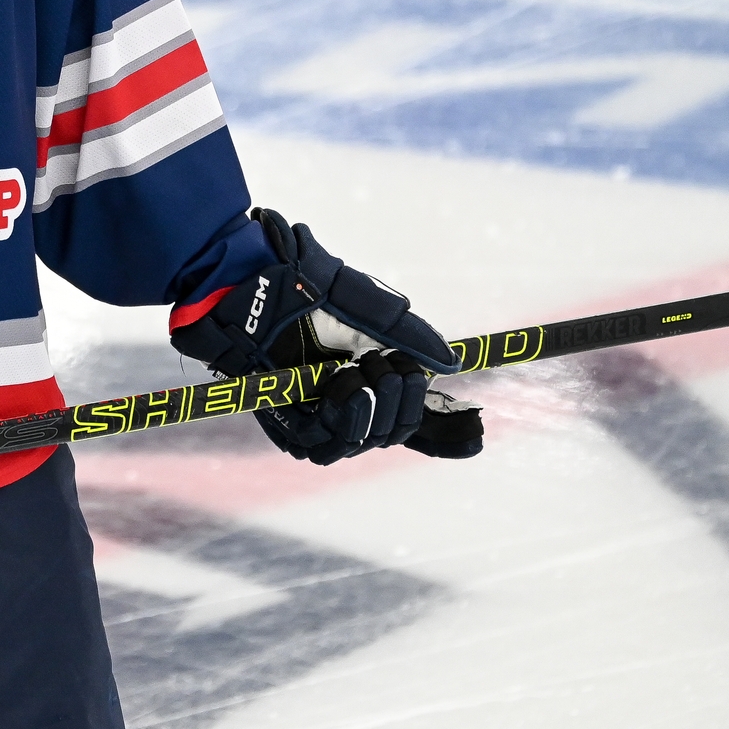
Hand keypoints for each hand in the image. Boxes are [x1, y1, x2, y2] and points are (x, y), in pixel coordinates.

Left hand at [170, 208, 482, 463]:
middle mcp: (345, 401)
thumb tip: (452, 364)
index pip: (410, 416)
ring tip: (364, 369)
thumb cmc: (305, 285)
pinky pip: (331, 445)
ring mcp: (316, 415)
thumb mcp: (370, 307)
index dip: (444, 433)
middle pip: (395, 432)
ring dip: (378, 408)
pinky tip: (346, 384)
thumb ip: (410, 334)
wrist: (254, 282)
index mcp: (368, 374)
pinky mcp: (288, 426)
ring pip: (368, 443)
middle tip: (391, 365)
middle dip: (405, 402)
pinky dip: (349, 416)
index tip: (475, 434)